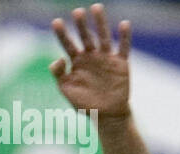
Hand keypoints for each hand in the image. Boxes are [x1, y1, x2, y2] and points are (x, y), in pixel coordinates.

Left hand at [50, 5, 131, 120]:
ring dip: (100, 23)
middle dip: (81, 25)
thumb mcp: (67, 91)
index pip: (68, 45)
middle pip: (86, 37)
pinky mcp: (121, 63)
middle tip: (77, 12)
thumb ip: (59, 75)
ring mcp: (106, 58)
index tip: (55, 22)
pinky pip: (123, 48)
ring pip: (103, 37)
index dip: (62, 34)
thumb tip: (56, 59)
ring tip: (96, 8)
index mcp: (77, 63)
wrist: (106, 116)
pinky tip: (124, 24)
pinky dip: (124, 37)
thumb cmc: (85, 104)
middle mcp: (91, 57)